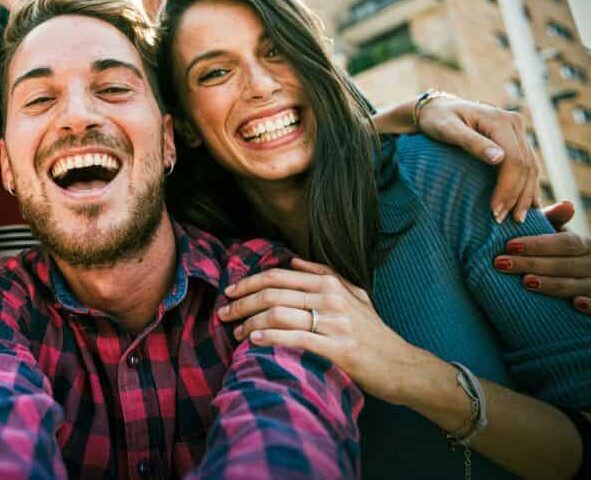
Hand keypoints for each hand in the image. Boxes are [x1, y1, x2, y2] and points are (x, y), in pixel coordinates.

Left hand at [219, 258, 421, 403]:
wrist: (402, 365)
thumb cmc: (374, 332)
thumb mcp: (354, 295)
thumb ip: (324, 274)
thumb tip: (293, 260)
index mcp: (330, 282)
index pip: (277, 276)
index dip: (248, 282)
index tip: (230, 292)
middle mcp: (330, 297)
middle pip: (272, 294)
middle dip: (241, 303)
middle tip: (223, 314)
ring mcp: (334, 322)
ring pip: (278, 315)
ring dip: (249, 322)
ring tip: (236, 332)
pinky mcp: (337, 348)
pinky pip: (294, 339)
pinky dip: (269, 338)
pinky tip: (253, 341)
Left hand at [417, 95, 537, 223]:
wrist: (436, 109)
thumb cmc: (436, 120)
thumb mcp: (447, 129)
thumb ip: (471, 142)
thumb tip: (498, 158)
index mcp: (499, 120)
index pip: (513, 160)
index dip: (507, 188)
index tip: (495, 211)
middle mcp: (513, 123)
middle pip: (525, 165)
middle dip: (517, 195)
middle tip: (505, 220)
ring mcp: (517, 130)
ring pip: (530, 167)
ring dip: (525, 194)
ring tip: (517, 218)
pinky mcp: (515, 138)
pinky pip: (527, 164)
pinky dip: (527, 185)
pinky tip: (527, 203)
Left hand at [493, 201, 590, 314]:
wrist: (578, 278)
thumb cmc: (561, 254)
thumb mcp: (558, 236)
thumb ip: (554, 221)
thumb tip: (567, 205)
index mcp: (585, 244)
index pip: (565, 242)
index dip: (539, 244)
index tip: (509, 245)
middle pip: (565, 264)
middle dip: (532, 264)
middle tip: (501, 264)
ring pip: (576, 285)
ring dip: (552, 284)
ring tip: (525, 282)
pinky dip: (590, 305)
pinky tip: (575, 304)